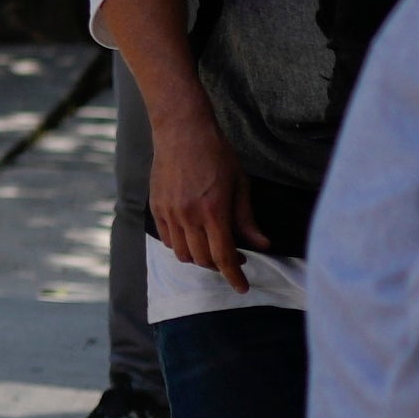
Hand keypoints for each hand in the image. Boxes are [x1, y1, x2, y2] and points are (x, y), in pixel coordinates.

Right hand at [146, 97, 260, 291]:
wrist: (182, 130)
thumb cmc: (216, 154)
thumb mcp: (240, 185)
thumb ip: (247, 219)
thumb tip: (262, 244)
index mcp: (214, 211)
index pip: (224, 257)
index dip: (234, 276)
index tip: (242, 287)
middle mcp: (189, 216)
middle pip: (203, 259)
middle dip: (220, 266)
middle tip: (235, 257)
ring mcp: (170, 213)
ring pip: (182, 254)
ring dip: (199, 258)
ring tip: (212, 246)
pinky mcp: (156, 207)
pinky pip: (167, 239)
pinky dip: (181, 245)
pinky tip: (193, 235)